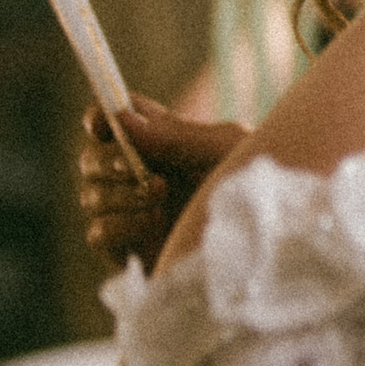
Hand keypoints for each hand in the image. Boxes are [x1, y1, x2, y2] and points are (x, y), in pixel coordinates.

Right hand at [78, 98, 250, 271]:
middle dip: (107, 160)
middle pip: (91, 158)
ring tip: (161, 193)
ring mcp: (131, 212)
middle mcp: (139, 174)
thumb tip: (121, 118)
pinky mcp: (131, 248)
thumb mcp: (224, 150)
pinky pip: (99, 232)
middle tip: (136, 167)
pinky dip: (120, 224)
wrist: (273, 238)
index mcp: (160, 140)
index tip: (102, 123)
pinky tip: (155, 220)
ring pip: (91, 195)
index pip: (111, 119)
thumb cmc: (256, 182)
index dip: (99, 117)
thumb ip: (175, 135)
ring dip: (120, 193)